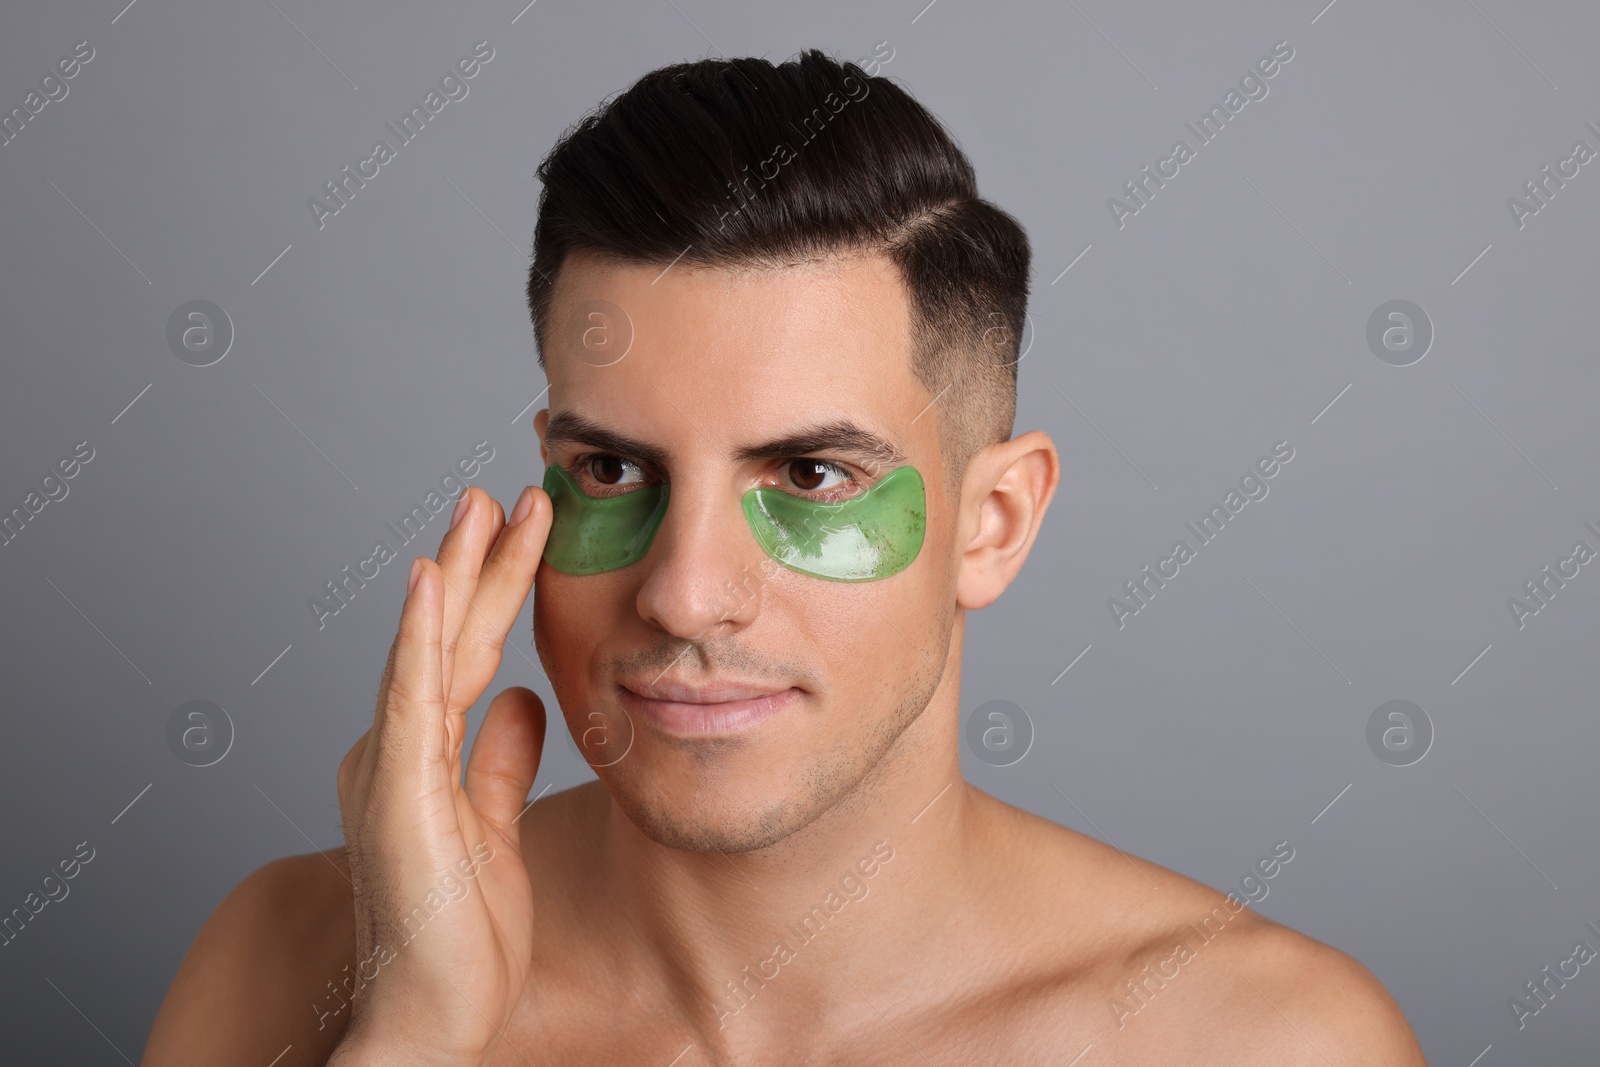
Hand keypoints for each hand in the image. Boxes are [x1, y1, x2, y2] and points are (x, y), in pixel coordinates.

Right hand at [331, 484, 552, 1065]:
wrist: (432, 1011)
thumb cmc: (458, 931)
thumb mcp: (494, 825)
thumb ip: (501, 760)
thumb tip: (524, 700)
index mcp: (420, 754)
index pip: (469, 653)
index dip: (497, 591)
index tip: (529, 531)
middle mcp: (396, 748)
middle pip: (452, 637)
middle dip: (483, 561)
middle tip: (513, 493)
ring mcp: (389, 764)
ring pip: (429, 646)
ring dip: (457, 573)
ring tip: (481, 506)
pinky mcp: (394, 789)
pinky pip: (412, 696)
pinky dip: (421, 634)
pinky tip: (433, 579)